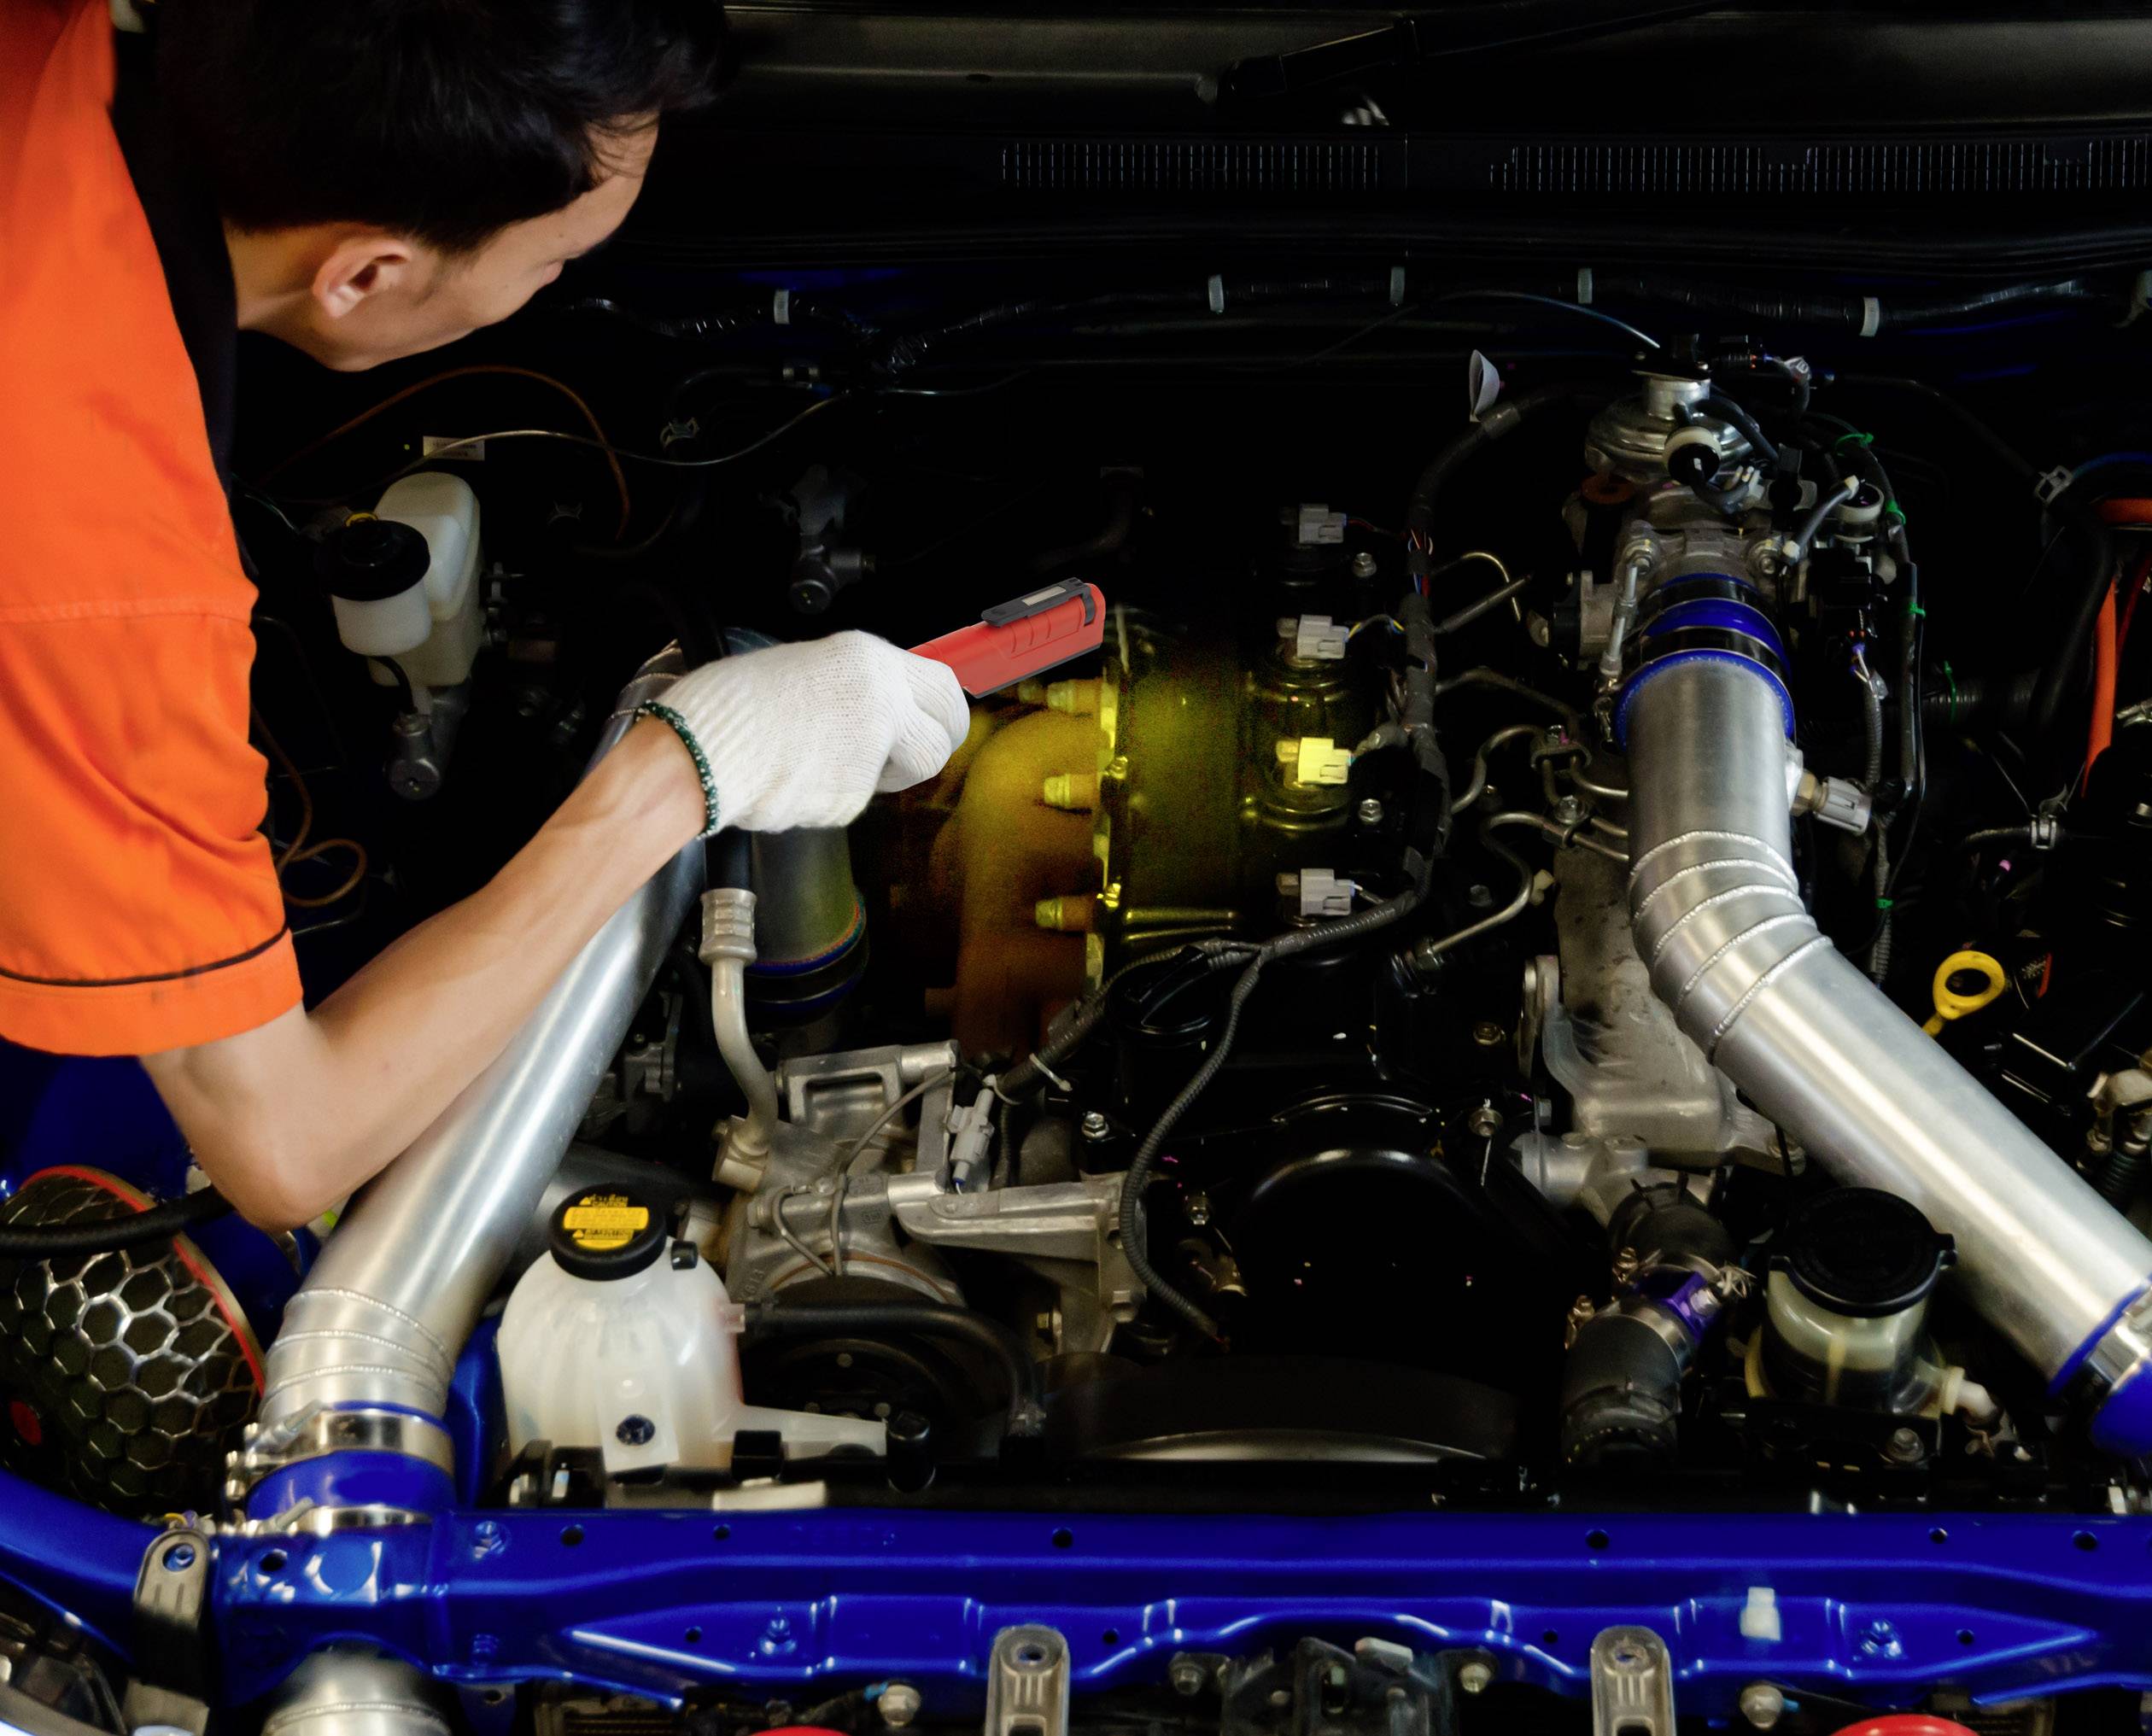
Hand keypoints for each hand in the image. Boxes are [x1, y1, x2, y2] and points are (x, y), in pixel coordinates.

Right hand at [640, 632, 970, 834]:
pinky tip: (797, 777)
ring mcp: (870, 755)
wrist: (700, 748)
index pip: (944, 688)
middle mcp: (882, 705)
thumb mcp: (806, 665)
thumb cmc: (732, 703)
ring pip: (906, 775)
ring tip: (835, 762)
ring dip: (887, 775)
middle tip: (908, 757)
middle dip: (931, 750)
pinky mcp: (850, 799)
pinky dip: (833, 793)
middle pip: (941, 739)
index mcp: (870, 662)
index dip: (947, 713)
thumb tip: (879, 703)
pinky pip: (857, 799)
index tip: (939, 723)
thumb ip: (854, 684)